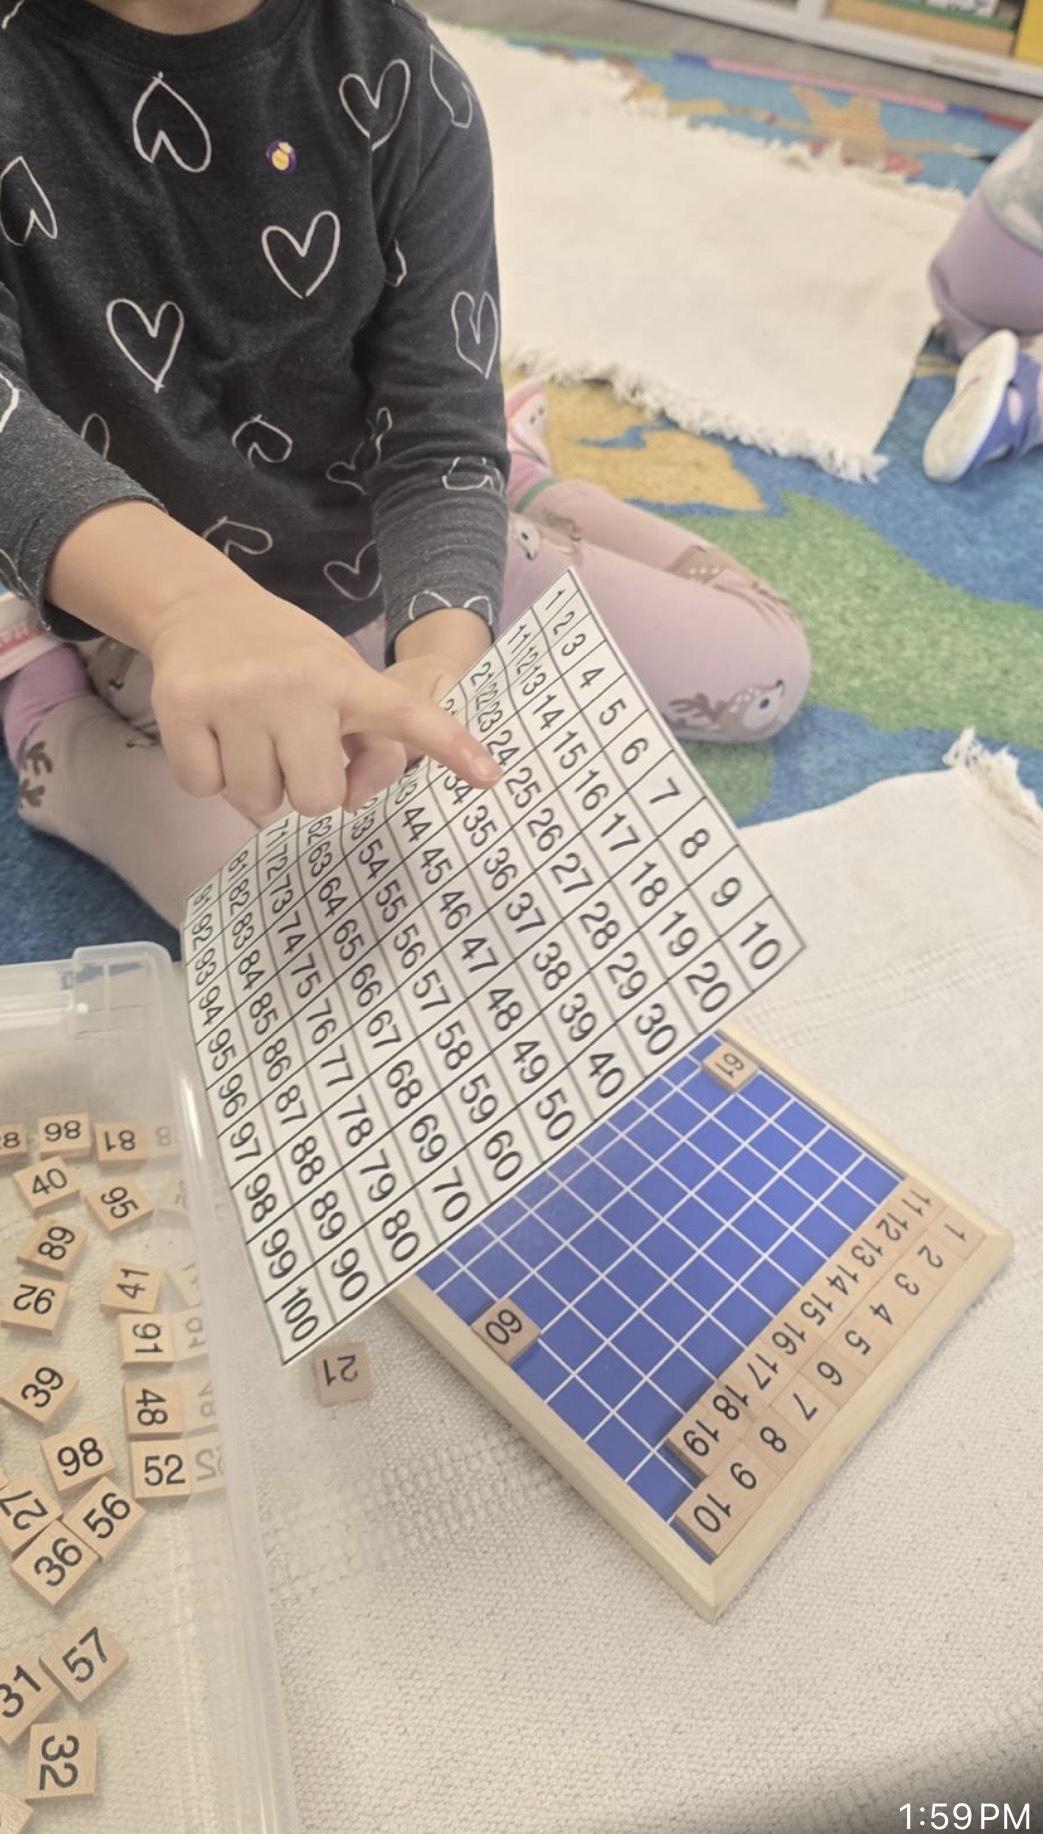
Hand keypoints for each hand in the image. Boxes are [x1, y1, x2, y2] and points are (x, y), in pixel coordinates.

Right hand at [147, 585, 498, 821]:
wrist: (200, 606)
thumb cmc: (287, 660)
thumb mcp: (340, 681)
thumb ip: (370, 744)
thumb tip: (355, 800)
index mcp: (345, 678)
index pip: (407, 716)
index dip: (449, 746)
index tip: (490, 775)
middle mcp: (295, 684)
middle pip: (317, 800)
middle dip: (304, 787)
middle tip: (289, 746)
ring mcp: (235, 696)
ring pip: (257, 801)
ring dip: (254, 785)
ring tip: (249, 736)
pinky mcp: (181, 708)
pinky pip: (205, 789)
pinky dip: (208, 776)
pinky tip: (212, 735)